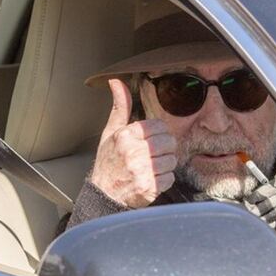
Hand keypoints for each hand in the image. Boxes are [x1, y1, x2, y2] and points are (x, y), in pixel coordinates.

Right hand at [89, 79, 176, 208]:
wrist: (103, 194)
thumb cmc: (109, 162)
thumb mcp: (110, 132)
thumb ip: (120, 107)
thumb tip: (116, 81)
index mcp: (125, 135)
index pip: (160, 126)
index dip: (158, 134)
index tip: (150, 141)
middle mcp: (133, 152)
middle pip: (169, 142)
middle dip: (164, 149)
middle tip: (151, 156)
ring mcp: (141, 170)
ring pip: (172, 160)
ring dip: (164, 166)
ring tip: (149, 169)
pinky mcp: (149, 187)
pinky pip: (170, 178)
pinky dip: (163, 181)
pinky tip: (150, 180)